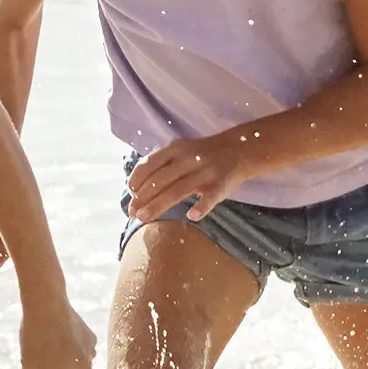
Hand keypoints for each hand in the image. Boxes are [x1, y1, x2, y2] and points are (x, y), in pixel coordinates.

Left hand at [19, 296, 96, 368]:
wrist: (48, 304)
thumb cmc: (35, 335)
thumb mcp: (28, 363)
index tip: (26, 362)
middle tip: (37, 349)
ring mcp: (91, 355)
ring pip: (69, 365)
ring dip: (58, 359)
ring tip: (49, 341)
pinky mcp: (92, 340)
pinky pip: (75, 350)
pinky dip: (67, 346)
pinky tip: (60, 333)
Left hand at [119, 134, 259, 227]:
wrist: (237, 150)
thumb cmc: (199, 155)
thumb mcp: (178, 150)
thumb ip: (159, 164)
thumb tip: (134, 187)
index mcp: (174, 149)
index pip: (148, 164)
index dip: (136, 180)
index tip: (130, 194)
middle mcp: (187, 160)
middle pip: (160, 180)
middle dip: (142, 198)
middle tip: (132, 213)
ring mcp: (204, 172)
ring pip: (177, 190)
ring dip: (158, 206)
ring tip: (144, 218)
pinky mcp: (220, 185)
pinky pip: (210, 197)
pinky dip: (201, 206)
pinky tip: (192, 216)